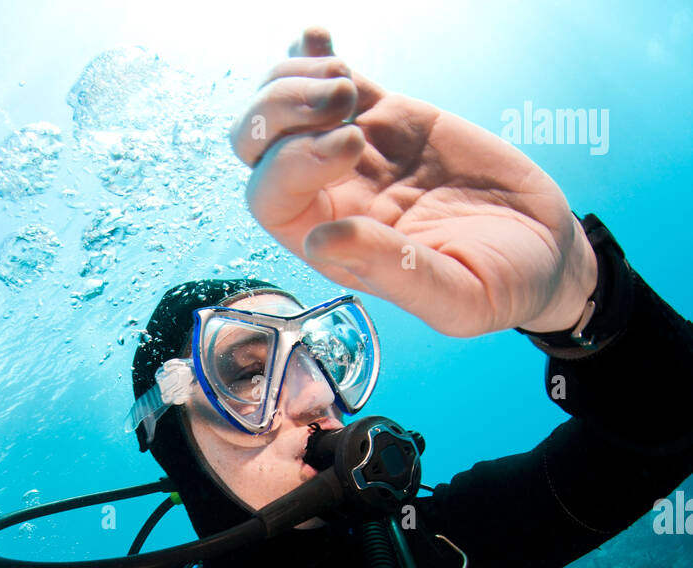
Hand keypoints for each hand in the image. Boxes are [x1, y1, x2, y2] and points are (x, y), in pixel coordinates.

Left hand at [230, 26, 597, 337]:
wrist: (544, 249)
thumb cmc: (501, 286)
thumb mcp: (459, 296)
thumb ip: (396, 273)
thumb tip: (321, 240)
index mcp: (336, 245)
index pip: (271, 199)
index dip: (291, 160)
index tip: (351, 143)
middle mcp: (333, 198)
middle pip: (258, 148)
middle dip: (280, 111)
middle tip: (344, 98)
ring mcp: (357, 152)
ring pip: (285, 107)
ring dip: (296, 79)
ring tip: (349, 81)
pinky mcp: (388, 116)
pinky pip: (332, 79)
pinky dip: (312, 52)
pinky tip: (319, 36)